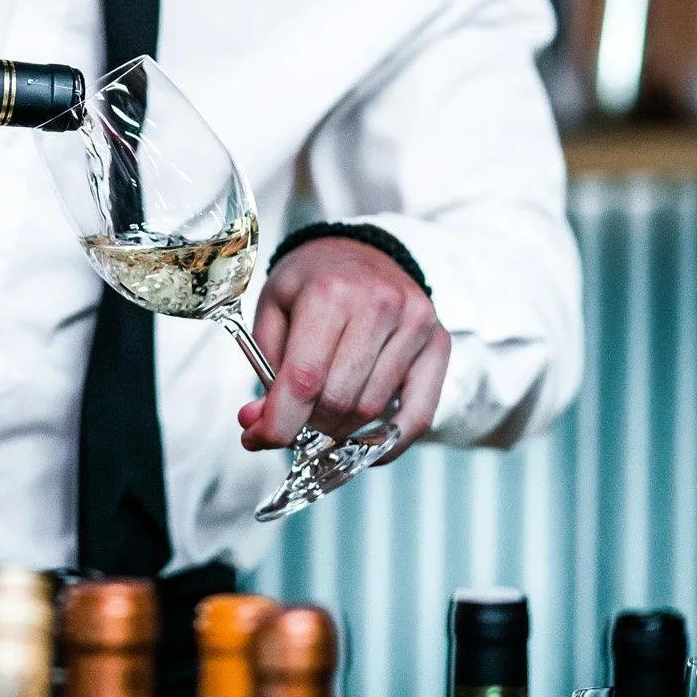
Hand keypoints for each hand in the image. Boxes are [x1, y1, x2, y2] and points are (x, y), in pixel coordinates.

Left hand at [236, 237, 449, 459]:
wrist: (357, 251)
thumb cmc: (311, 282)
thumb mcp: (273, 310)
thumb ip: (264, 368)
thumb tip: (257, 425)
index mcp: (330, 292)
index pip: (304, 379)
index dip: (278, 422)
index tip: (258, 439)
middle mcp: (379, 305)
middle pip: (339, 400)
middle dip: (306, 423)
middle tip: (293, 417)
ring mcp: (415, 324)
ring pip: (372, 411)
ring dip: (340, 429)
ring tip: (323, 413)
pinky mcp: (439, 342)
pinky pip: (419, 415)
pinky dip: (388, 442)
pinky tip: (363, 445)